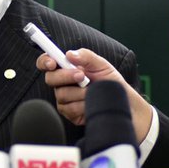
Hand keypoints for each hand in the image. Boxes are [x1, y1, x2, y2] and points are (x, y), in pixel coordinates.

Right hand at [36, 48, 151, 142]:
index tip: (52, 63)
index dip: (45, 61)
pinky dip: (83, 104)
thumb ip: (86, 56)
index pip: (47, 62)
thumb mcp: (102, 65)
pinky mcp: (70, 113)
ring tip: (93, 91)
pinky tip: (91, 103)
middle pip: (50, 79)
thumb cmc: (111, 83)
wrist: (123, 103)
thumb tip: (69, 54)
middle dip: (65, 76)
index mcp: (66, 68)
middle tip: (82, 76)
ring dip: (80, 92)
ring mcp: (64, 99)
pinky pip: (70, 109)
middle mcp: (62, 83)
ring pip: (61, 94)